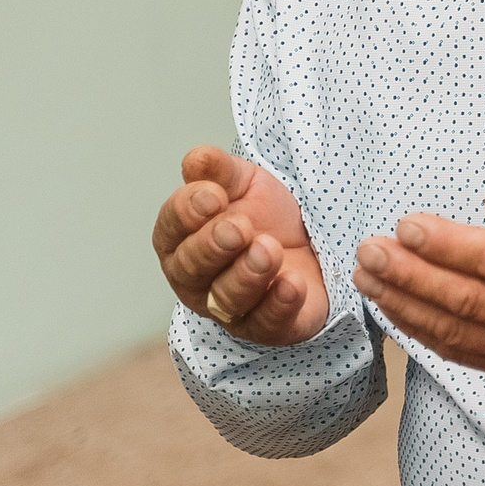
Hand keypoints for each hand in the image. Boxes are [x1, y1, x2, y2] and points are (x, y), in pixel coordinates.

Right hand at [153, 146, 329, 345]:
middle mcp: (196, 279)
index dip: (187, 212)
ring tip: (268, 251)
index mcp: (181, 240)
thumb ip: (220, 171)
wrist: (313, 242)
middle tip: (238, 228)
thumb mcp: (244, 182)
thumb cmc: (265, 215)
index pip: (171, 229)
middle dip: (213, 247)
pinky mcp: (267, 327)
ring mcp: (229, 308)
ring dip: (247, 275)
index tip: (213, 195)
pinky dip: (278, 305)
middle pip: (192, 268)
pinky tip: (291, 284)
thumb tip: (196, 159)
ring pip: (227, 299)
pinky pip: (266, 323)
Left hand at [351, 189, 484, 380]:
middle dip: (411, 274)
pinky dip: (423, 334)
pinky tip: (395, 310)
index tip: (407, 226)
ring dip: (405, 305)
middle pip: (469, 299)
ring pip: (458, 332)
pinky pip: (464, 355)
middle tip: (370, 251)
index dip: (448, 246)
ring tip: (368, 278)